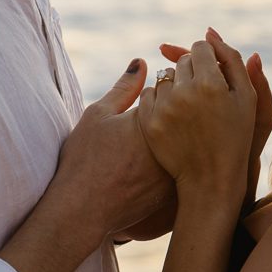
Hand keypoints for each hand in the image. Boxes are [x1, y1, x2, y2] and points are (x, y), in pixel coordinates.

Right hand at [56, 60, 172, 239]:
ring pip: (187, 143)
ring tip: (145, 148)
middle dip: (176, 112)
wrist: (84, 209)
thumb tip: (142, 62)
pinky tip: (150, 168)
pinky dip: (175, 162)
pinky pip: (183, 168)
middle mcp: (173, 142)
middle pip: (186, 116)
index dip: (162, 90)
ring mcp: (177, 168)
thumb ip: (124, 87)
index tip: (150, 98)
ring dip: (179, 137)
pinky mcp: (176, 190)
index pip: (173, 91)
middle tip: (148, 124)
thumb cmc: (86, 160)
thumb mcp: (99, 115)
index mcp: (155, 117)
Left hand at [138, 31, 255, 200]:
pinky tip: (174, 115)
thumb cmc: (235, 136)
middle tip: (203, 93)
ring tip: (190, 107)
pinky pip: (148, 94)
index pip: (201, 47)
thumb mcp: (246, 99)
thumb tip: (211, 33)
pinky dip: (159, 100)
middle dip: (193, 70)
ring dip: (175, 84)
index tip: (212, 73)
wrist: (210, 178)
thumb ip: (232, 61)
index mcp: (210, 83)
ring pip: (164, 76)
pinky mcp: (148, 122)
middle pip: (182, 61)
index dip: (208, 58)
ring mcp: (163, 108)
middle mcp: (183, 93)